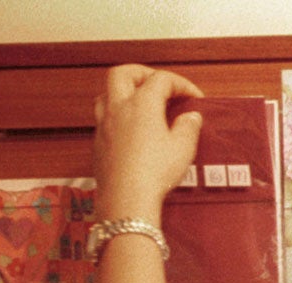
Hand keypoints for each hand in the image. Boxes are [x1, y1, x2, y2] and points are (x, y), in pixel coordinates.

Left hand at [93, 64, 204, 223]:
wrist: (127, 199)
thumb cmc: (154, 173)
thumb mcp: (182, 148)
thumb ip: (188, 127)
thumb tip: (191, 117)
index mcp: (142, 103)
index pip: (162, 80)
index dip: (181, 84)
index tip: (193, 96)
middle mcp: (119, 107)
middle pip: (124, 73)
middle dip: (142, 73)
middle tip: (158, 84)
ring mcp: (104, 124)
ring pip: (106, 92)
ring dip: (123, 91)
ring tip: (138, 102)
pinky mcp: (98, 143)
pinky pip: (103, 117)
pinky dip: (117, 115)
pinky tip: (129, 129)